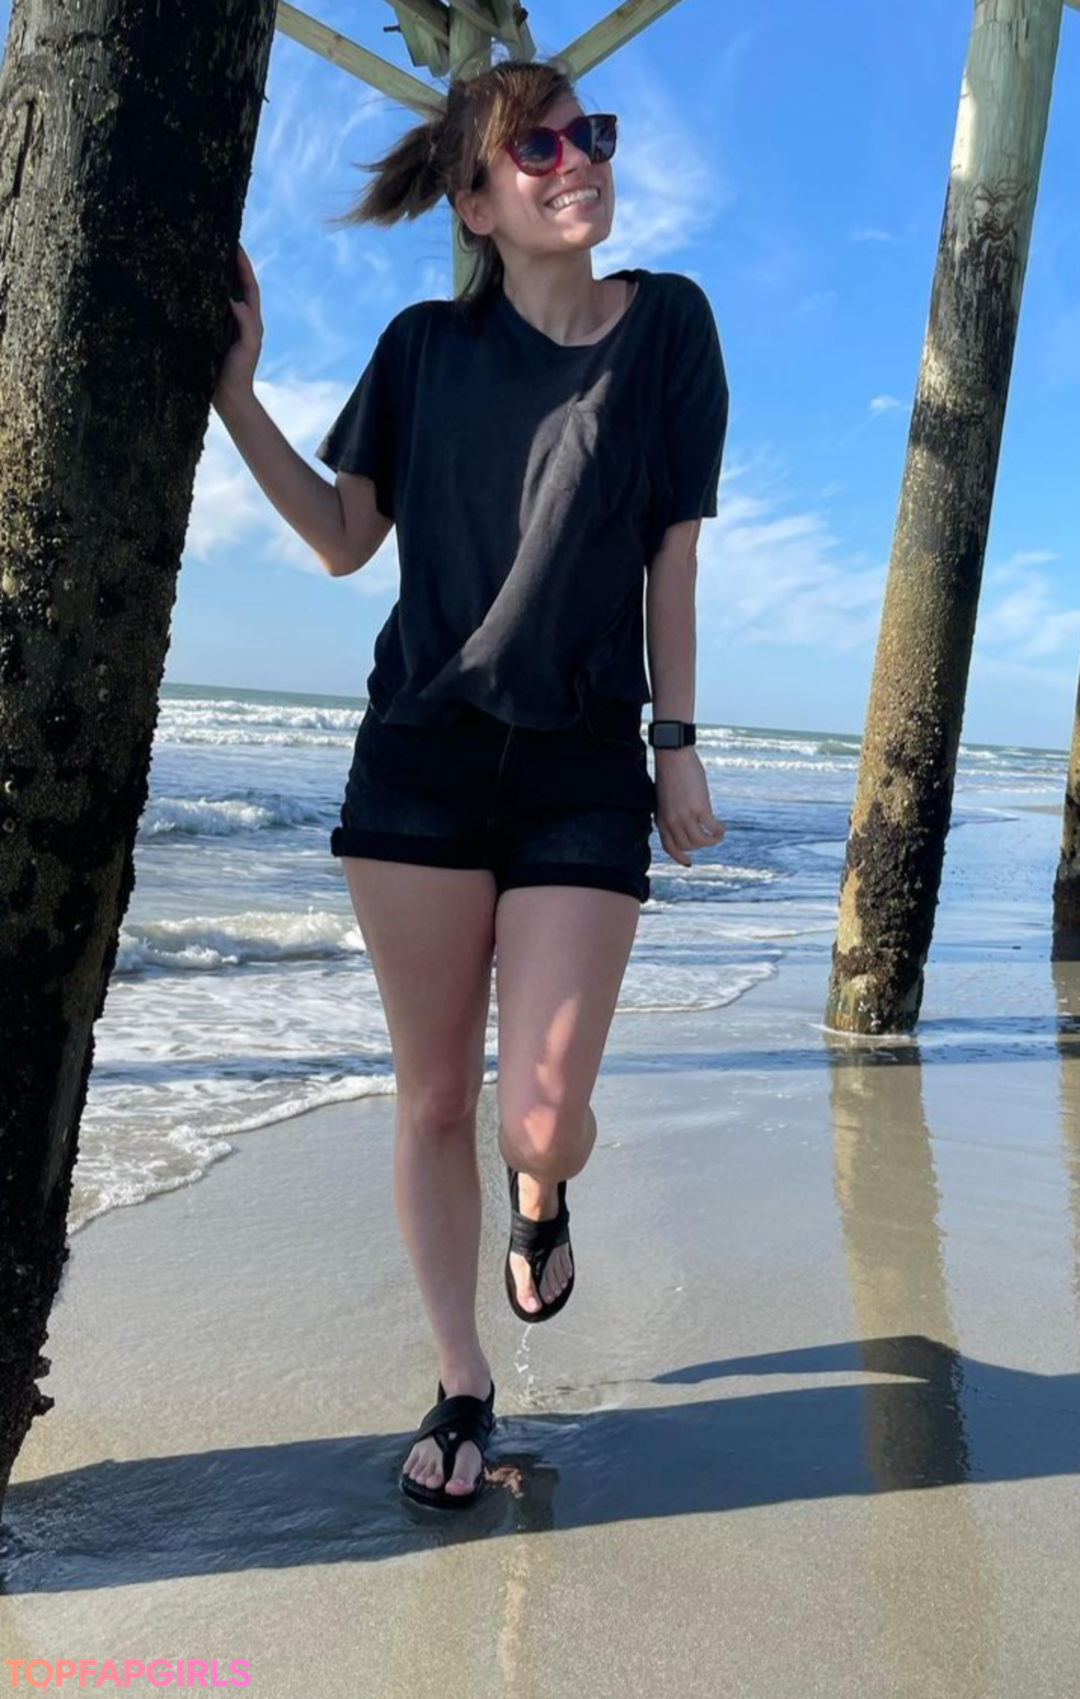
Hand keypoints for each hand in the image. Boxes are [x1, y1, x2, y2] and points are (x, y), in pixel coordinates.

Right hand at [213, 242, 262, 407]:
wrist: (228, 397)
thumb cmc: (240, 372)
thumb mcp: (248, 347)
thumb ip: (247, 323)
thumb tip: (234, 299)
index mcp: (250, 319)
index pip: (248, 286)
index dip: (244, 265)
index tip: (236, 244)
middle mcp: (238, 318)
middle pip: (235, 285)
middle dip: (229, 264)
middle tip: (217, 243)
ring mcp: (224, 324)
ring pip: (220, 295)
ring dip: (214, 276)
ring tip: (203, 257)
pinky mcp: (210, 332)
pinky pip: (206, 308)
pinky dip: (201, 294)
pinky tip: (190, 285)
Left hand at [653, 748, 724, 867]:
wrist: (673, 756)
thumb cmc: (669, 773)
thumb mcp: (663, 799)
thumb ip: (670, 813)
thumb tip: (682, 824)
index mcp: (661, 820)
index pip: (670, 847)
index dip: (679, 857)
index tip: (688, 862)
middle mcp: (671, 822)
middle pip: (688, 846)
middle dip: (700, 845)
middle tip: (709, 837)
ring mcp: (685, 817)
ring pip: (700, 842)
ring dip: (712, 841)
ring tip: (718, 834)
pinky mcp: (699, 809)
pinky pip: (712, 829)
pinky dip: (719, 831)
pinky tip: (722, 827)